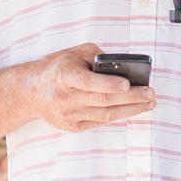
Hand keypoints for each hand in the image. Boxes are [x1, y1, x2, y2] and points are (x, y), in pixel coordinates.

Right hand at [25, 44, 155, 132]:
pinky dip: (118, 114)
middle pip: (102, 100)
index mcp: (63, 75)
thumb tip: (123, 68)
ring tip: (149, 102)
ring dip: (130, 109)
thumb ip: (97, 57)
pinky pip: (100, 121)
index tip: (127, 83)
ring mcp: (68, 115)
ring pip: (105, 114)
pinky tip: (132, 109)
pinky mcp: (72, 126)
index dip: (108, 83)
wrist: (31, 92)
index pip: (88, 81)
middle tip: (150, 93)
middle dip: (130, 97)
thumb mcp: (74, 53)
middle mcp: (64, 97)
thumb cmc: (56, 68)